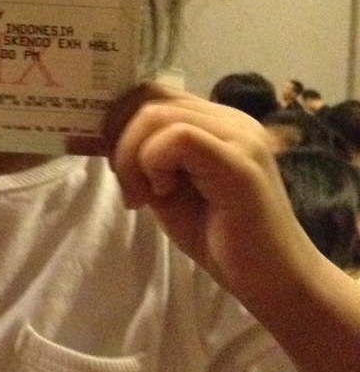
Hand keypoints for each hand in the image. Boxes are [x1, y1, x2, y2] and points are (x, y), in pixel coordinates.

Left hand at [105, 85, 315, 307]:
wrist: (271, 279)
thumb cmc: (218, 236)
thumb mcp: (165, 185)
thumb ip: (143, 154)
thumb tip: (100, 133)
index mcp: (214, 121)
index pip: (152, 93)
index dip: (116, 119)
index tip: (104, 157)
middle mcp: (230, 119)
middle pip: (148, 96)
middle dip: (117, 136)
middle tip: (124, 182)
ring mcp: (239, 136)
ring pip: (155, 114)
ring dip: (131, 155)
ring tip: (140, 195)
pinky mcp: (239, 163)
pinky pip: (178, 137)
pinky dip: (152, 163)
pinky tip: (160, 195)